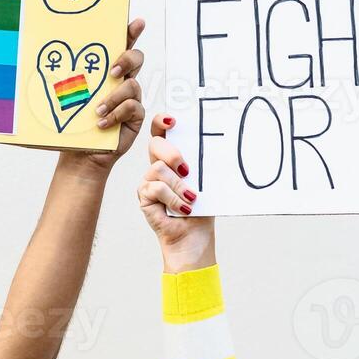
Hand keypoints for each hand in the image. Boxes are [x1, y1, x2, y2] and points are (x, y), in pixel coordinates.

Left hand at [61, 18, 145, 174]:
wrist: (80, 154)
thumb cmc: (72, 126)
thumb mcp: (61, 100)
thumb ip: (54, 83)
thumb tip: (29, 67)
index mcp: (105, 71)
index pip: (120, 45)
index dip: (130, 32)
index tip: (135, 21)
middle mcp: (121, 81)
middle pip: (136, 58)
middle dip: (128, 58)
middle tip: (113, 70)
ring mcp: (130, 99)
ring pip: (133, 85)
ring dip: (114, 96)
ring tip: (97, 109)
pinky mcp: (135, 117)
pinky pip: (133, 107)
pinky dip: (116, 114)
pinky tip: (101, 123)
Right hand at [136, 115, 214, 272]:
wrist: (193, 238)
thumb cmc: (201, 210)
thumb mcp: (206, 182)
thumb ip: (202, 163)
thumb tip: (214, 144)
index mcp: (172, 159)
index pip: (161, 133)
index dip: (161, 122)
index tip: (173, 120)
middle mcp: (158, 167)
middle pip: (155, 144)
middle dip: (172, 153)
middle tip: (187, 170)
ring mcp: (148, 181)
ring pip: (158, 169)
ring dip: (179, 186)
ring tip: (191, 199)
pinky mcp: (144, 197)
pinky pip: (156, 188)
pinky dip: (173, 199)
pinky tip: (183, 208)